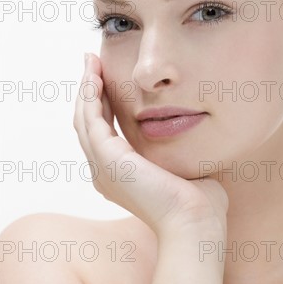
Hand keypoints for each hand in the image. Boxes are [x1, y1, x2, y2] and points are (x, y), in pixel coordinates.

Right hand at [73, 53, 228, 239]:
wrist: (195, 222)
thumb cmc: (199, 201)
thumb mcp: (182, 167)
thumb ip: (177, 150)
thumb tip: (192, 130)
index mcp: (119, 177)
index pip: (103, 133)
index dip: (101, 104)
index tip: (106, 80)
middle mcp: (104, 173)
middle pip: (87, 123)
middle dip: (89, 91)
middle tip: (91, 63)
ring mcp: (101, 167)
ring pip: (84, 118)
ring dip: (86, 87)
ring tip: (91, 62)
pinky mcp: (106, 158)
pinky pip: (90, 117)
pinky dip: (90, 93)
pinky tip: (96, 74)